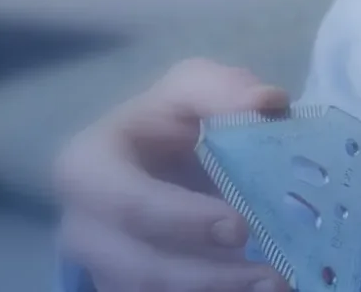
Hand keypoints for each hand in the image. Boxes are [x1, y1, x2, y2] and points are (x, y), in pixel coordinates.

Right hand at [54, 58, 293, 291]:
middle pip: (139, 269)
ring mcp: (102, 270)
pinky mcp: (125, 291)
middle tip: (273, 276)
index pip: (127, 203)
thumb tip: (264, 103)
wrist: (149, 160)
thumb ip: (222, 90)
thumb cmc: (166, 122)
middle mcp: (84, 230)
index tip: (239, 227)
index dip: (182, 220)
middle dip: (209, 277)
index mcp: (86, 170)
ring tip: (276, 287)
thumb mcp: (190, 90)